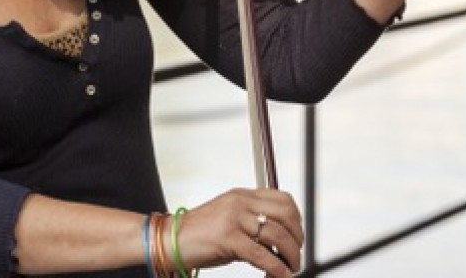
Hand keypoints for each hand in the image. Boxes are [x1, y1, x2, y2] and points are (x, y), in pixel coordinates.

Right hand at [174, 188, 302, 277]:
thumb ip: (252, 225)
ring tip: (291, 268)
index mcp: (242, 195)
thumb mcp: (229, 221)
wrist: (167, 240)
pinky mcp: (227, 238)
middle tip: (296, 255)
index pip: (283, 199)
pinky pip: (262, 255)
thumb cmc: (199, 235)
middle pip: (285, 214)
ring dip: (291, 255)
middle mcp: (240, 202)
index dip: (297, 219)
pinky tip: (281, 275)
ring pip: (278, 235)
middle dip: (297, 237)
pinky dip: (277, 268)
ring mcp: (234, 219)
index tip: (298, 236)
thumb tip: (280, 244)